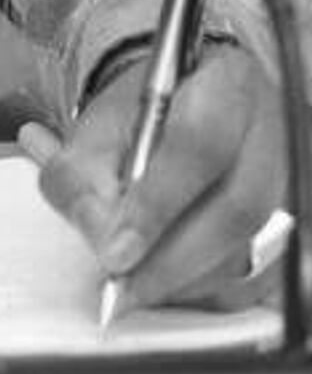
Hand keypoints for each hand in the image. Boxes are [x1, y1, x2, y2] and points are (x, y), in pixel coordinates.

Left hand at [21, 41, 282, 317]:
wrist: (184, 106)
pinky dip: (207, 290)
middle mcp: (273, 133)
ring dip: (186, 279)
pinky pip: (260, 278)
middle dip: (172, 258)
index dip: (157, 202)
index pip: (199, 143)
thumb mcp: (95, 129)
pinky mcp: (293, 227)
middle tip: (122, 287)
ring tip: (134, 286)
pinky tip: (165, 284)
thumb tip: (105, 243)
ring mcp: (292, 184)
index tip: (117, 252)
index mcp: (223, 83)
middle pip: (237, 207)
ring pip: (252, 249)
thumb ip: (81, 178)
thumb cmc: (141, 118)